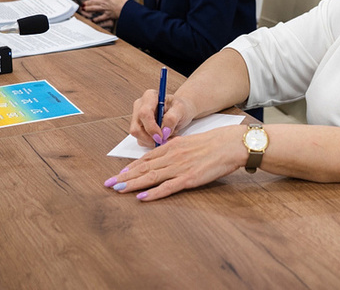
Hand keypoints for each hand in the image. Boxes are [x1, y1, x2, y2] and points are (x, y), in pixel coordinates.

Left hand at [82, 0, 131, 21]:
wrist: (128, 9)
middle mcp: (104, 1)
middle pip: (93, 1)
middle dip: (87, 3)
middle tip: (83, 4)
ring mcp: (105, 9)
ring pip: (94, 9)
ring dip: (88, 9)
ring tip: (84, 9)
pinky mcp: (109, 15)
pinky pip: (101, 18)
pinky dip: (96, 19)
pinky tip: (93, 20)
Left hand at [104, 124, 246, 200]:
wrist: (231, 143)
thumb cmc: (216, 142)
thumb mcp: (192, 141)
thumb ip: (178, 148)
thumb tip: (168, 154)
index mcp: (173, 146)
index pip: (147, 157)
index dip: (131, 166)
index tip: (120, 173)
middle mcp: (172, 155)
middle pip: (143, 167)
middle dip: (124, 176)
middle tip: (108, 183)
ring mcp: (179, 167)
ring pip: (150, 176)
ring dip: (131, 184)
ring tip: (117, 189)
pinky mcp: (189, 178)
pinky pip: (167, 188)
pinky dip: (152, 193)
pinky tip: (141, 197)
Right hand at [129, 89, 197, 146]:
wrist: (180, 111)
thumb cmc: (180, 108)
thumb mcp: (181, 109)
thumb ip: (172, 118)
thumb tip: (164, 131)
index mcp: (149, 96)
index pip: (144, 113)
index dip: (151, 127)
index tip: (162, 136)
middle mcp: (140, 106)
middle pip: (136, 127)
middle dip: (150, 138)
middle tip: (164, 141)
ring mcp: (137, 117)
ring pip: (137, 135)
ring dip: (151, 141)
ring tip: (166, 138)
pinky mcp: (138, 127)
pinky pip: (140, 140)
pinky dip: (151, 143)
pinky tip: (161, 138)